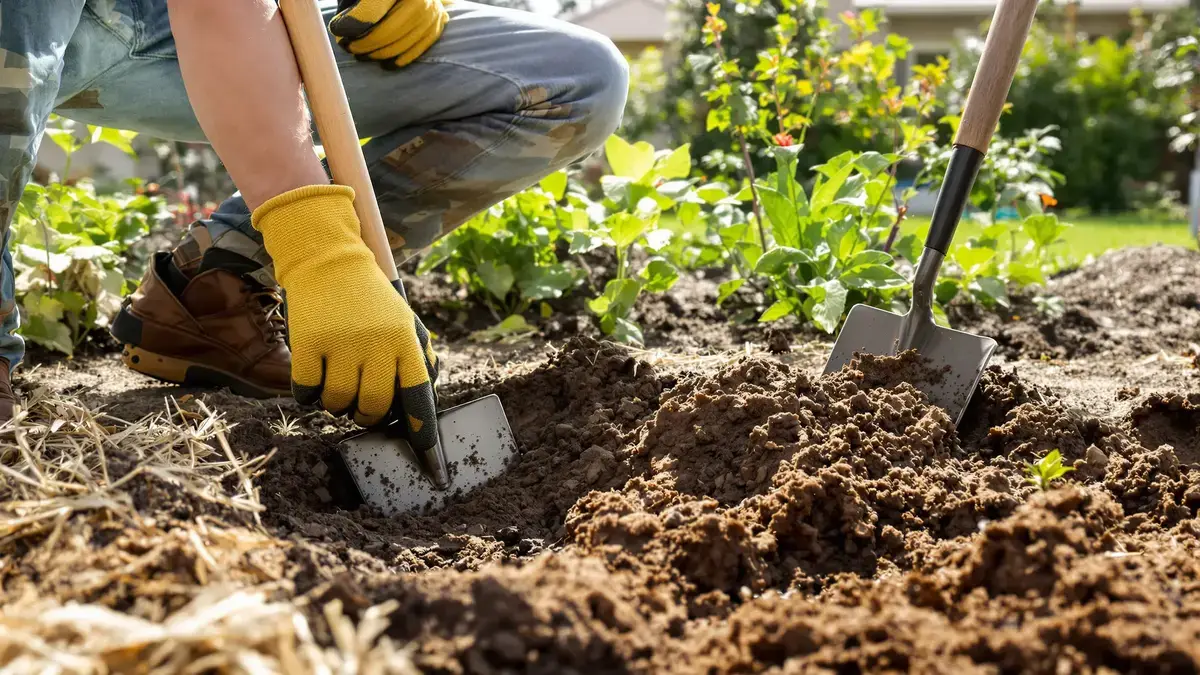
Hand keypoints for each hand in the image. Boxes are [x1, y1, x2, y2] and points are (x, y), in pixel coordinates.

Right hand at [252, 185, 438, 451]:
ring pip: (339, 403)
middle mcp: (376, 343)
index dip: (422, 428)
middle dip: (368, 417)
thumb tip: (424, 402)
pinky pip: (307, 391)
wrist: (329, 260)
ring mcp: (340, 343)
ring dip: (337, 406)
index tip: (426, 456)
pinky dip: (309, 395)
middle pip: (374, 406)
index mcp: (404, 340)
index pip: (418, 394)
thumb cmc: (371, 300)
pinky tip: (314, 380)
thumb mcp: (405, 321)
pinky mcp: (308, 343)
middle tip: (363, 409)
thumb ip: (419, 358)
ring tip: (338, 388)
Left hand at [327, 0, 448, 68]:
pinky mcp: (436, 27)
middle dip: (363, 44)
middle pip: (386, 32)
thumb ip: (358, 6)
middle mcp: (421, 1)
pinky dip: (398, 59)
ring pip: (400, 44)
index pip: (371, 11)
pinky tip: (384, 63)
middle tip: (348, 47)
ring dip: (377, 54)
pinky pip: (416, 50)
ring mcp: (431, 15)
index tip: (337, 32)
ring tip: (361, 54)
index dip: (350, 24)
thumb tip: (342, 30)